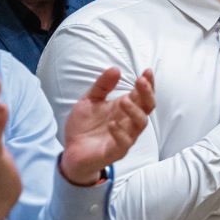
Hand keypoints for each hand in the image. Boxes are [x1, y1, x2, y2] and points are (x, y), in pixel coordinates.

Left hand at [61, 68, 154, 183]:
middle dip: (147, 94)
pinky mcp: (116, 151)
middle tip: (140, 81)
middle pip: (147, 107)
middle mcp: (129, 121)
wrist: (72, 151)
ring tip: (124, 101)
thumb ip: (102, 86)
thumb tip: (116, 69)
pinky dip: (120, 133)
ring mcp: (125, 136)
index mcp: (125, 108)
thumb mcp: (89, 100)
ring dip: (135, 111)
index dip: (148, 84)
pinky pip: (124, 142)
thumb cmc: (84, 126)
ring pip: (140, 124)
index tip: (147, 71)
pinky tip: (112, 124)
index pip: (142, 95)